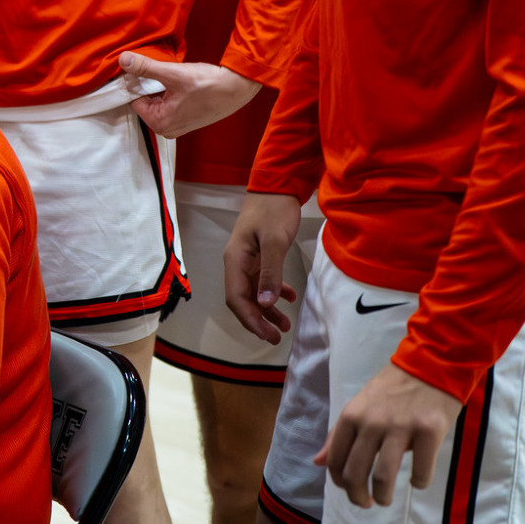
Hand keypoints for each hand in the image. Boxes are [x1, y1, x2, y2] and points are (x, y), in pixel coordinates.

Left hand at [119, 52, 261, 138]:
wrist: (238, 88)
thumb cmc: (208, 84)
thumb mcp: (173, 73)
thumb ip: (146, 68)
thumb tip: (123, 60)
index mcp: (159, 123)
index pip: (134, 100)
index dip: (136, 83)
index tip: (143, 70)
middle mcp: (166, 130)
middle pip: (145, 102)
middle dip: (150, 87)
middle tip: (165, 74)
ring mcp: (177, 127)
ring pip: (158, 102)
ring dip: (162, 89)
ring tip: (176, 79)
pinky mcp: (187, 121)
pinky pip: (170, 105)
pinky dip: (172, 93)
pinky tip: (183, 85)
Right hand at [223, 192, 300, 343]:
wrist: (276, 186)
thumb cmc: (274, 211)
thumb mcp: (274, 241)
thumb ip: (270, 272)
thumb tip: (265, 304)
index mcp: (235, 260)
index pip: (236, 298)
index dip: (250, 320)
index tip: (268, 335)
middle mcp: (237, 263)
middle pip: (242, 299)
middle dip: (257, 320)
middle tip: (276, 337)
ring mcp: (247, 259)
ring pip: (253, 293)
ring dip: (267, 310)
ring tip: (285, 325)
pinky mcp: (258, 255)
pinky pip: (262, 281)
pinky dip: (273, 293)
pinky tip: (289, 298)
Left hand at [319, 364, 460, 508]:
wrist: (430, 365)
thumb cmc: (393, 390)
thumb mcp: (358, 406)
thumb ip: (338, 435)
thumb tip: (318, 462)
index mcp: (351, 416)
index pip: (335, 459)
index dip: (339, 482)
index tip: (349, 490)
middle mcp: (371, 422)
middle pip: (355, 473)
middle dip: (358, 496)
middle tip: (366, 503)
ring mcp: (400, 427)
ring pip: (383, 477)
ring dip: (383, 496)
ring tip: (385, 499)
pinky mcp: (429, 431)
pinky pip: (421, 472)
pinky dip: (418, 482)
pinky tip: (417, 479)